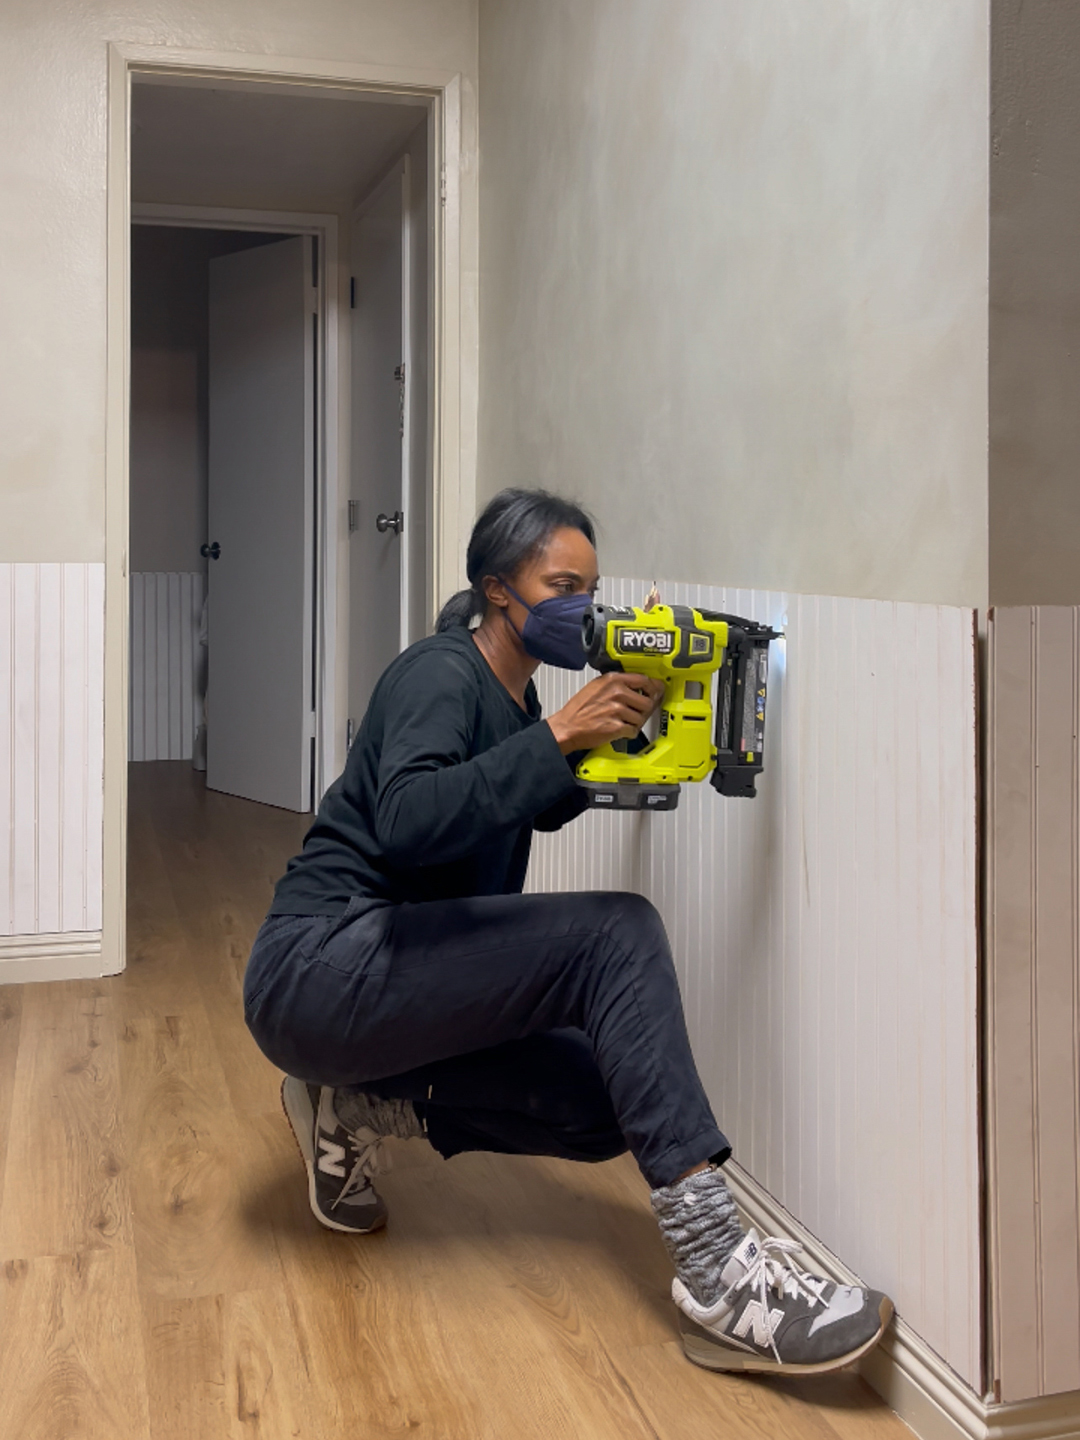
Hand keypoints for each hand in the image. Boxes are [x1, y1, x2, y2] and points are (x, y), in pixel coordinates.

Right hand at [548, 673, 664, 753]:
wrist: (566, 727)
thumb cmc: (579, 709)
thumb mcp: (596, 686)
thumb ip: (616, 683)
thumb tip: (638, 684)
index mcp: (612, 680)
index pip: (644, 680)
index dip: (653, 688)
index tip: (656, 692)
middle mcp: (616, 692)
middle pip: (647, 701)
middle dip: (644, 710)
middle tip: (637, 713)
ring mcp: (617, 709)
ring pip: (641, 717)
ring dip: (635, 723)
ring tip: (622, 722)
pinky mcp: (616, 726)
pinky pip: (633, 730)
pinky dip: (628, 733)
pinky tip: (619, 730)